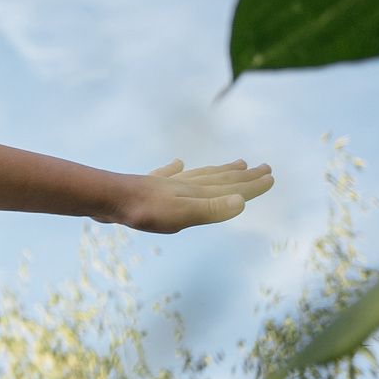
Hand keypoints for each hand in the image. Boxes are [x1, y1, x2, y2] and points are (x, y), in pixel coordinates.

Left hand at [114, 159, 273, 232]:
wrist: (107, 198)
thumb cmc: (145, 210)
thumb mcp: (182, 215)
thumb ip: (211, 209)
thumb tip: (242, 201)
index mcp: (197, 194)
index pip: (232, 189)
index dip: (252, 185)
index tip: (271, 177)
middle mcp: (186, 185)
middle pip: (220, 179)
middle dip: (244, 175)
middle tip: (263, 166)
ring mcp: (167, 184)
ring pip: (200, 175)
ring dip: (219, 171)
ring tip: (235, 164)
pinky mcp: (148, 187)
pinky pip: (169, 174)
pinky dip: (177, 169)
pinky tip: (177, 163)